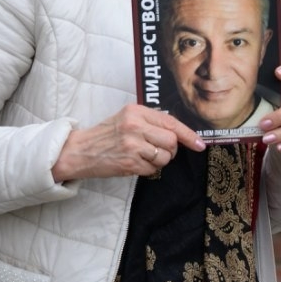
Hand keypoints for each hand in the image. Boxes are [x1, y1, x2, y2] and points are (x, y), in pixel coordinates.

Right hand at [52, 103, 205, 181]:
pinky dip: (149, 170)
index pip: (171, 122)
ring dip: (160, 161)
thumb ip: (150, 121)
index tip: (199, 144)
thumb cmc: (106, 135)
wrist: (80, 151)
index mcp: (136, 111)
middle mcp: (135, 126)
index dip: (188, 134)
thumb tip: (179, 133)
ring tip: (144, 157)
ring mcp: (132, 145)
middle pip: (172, 141)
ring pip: (165, 156)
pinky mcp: (129, 163)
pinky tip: (136, 164)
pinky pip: (153, 169)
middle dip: (170, 149)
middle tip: (157, 150)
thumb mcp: (126, 118)